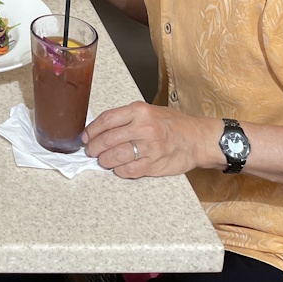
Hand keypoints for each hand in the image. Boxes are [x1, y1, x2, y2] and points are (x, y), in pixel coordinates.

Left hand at [82, 101, 222, 177]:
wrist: (197, 138)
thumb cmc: (171, 123)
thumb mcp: (148, 111)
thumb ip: (127, 118)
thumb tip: (102, 128)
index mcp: (139, 111)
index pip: (107, 120)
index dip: (92, 129)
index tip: (85, 136)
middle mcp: (143, 128)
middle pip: (108, 139)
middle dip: (94, 147)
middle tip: (90, 150)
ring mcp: (150, 147)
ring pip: (117, 156)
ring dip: (104, 160)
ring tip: (102, 160)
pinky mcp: (155, 164)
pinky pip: (130, 170)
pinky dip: (120, 171)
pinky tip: (118, 168)